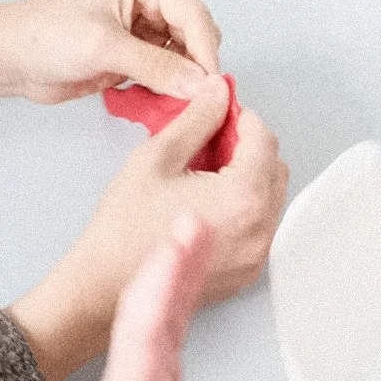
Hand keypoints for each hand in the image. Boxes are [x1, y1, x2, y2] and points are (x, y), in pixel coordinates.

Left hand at [0, 0, 222, 110]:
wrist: (13, 57)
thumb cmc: (46, 36)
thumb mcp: (104, 48)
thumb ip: (156, 66)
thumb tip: (201, 85)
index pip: (194, 15)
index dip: (204, 54)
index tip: (210, 90)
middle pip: (198, 34)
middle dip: (196, 68)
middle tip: (190, 101)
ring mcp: (148, 21)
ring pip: (189, 56)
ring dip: (183, 81)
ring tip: (171, 104)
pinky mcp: (141, 49)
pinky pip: (172, 72)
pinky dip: (169, 88)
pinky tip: (157, 101)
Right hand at [10, 92, 287, 380]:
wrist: (106, 286)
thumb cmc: (125, 229)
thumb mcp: (158, 157)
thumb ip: (197, 119)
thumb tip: (217, 94)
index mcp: (244, 198)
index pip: (263, 139)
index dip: (241, 117)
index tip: (219, 111)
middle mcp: (259, 230)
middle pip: (274, 168)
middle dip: (247, 147)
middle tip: (209, 140)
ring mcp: (254, 256)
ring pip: (269, 198)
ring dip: (247, 177)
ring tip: (204, 173)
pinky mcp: (244, 272)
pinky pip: (258, 227)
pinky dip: (242, 207)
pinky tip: (205, 203)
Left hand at [51, 218, 229, 380]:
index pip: (145, 332)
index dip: (164, 282)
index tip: (184, 239)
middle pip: (149, 313)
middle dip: (171, 262)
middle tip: (198, 215)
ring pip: (156, 321)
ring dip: (175, 276)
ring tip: (199, 234)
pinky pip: (165, 339)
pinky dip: (179, 306)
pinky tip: (191, 287)